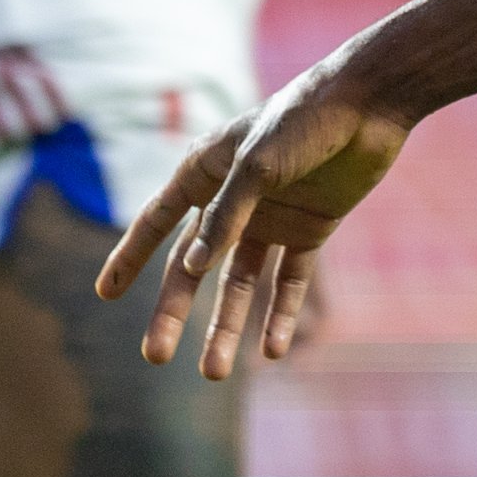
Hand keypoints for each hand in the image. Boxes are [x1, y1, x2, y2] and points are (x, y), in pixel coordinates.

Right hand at [95, 64, 414, 378]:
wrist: (372, 104)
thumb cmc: (305, 119)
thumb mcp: (258, 164)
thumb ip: (226, 216)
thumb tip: (192, 267)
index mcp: (206, 169)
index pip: (157, 219)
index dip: (130, 256)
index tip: (104, 294)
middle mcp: (232, 198)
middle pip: (193, 264)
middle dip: (174, 310)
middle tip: (155, 356)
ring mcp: (270, 216)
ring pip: (239, 281)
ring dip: (227, 325)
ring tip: (214, 373)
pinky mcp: (308, 230)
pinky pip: (288, 281)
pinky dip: (279, 314)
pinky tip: (272, 350)